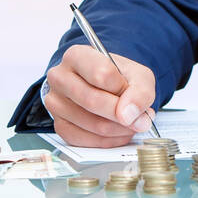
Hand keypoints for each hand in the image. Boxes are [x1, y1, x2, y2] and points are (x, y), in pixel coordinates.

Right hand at [42, 44, 156, 147]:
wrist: (105, 87)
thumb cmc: (118, 78)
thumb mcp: (138, 75)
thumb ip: (140, 91)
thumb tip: (129, 115)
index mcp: (76, 55)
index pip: (101, 74)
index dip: (123, 89)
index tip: (133, 94)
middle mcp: (59, 77)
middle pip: (93, 101)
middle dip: (123, 114)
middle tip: (141, 119)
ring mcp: (56, 103)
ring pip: (91, 124)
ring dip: (119, 129)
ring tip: (131, 124)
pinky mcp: (59, 125)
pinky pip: (85, 140)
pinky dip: (108, 141)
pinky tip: (118, 132)